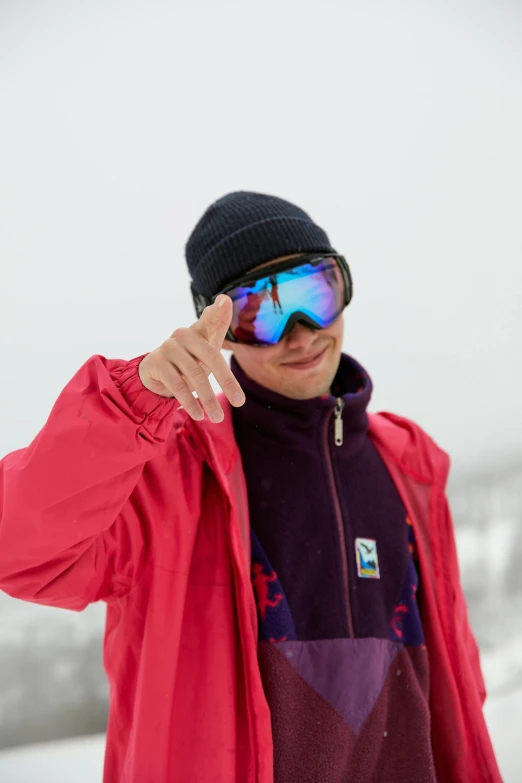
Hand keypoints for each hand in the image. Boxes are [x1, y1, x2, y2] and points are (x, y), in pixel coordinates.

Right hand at [138, 295, 244, 422]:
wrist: (156, 376)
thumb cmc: (189, 361)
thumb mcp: (206, 349)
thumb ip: (217, 327)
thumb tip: (224, 299)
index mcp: (199, 331)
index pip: (211, 321)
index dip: (218, 312)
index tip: (225, 301)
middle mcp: (183, 335)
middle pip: (211, 358)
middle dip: (227, 382)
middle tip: (240, 402)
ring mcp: (168, 347)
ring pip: (194, 375)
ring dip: (208, 399)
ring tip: (217, 418)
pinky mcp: (156, 362)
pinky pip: (177, 384)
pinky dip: (189, 402)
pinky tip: (197, 414)